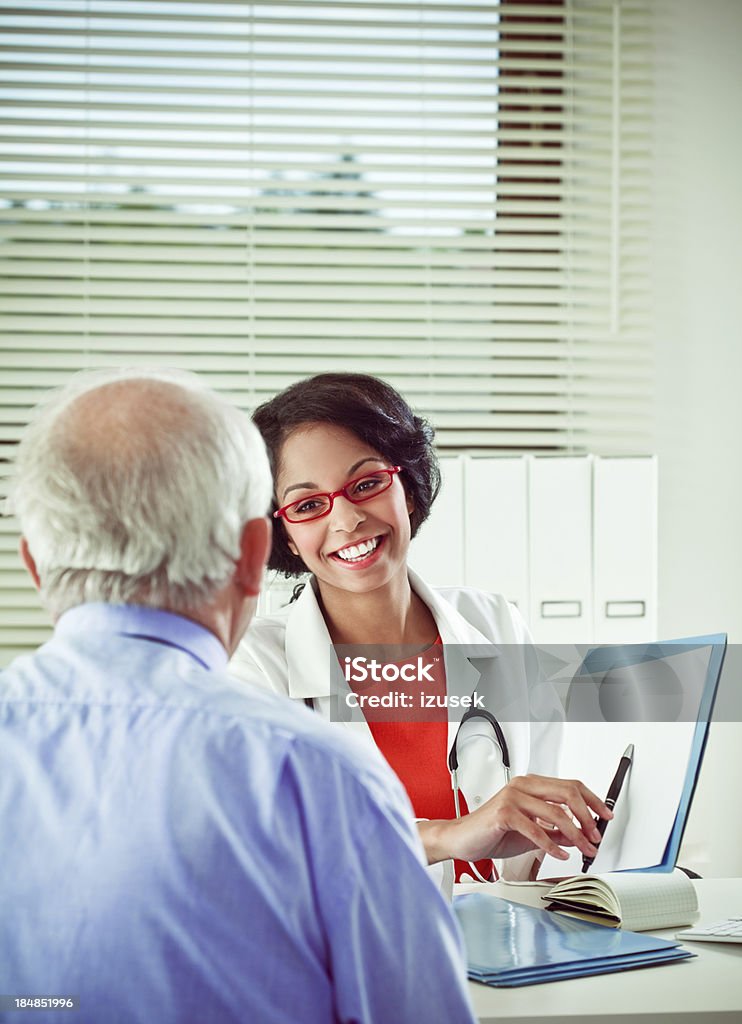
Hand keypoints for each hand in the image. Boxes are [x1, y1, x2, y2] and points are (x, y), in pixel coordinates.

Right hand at [419, 774, 612, 865]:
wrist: (463, 839)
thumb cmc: (493, 832)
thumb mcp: (533, 832)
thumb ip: (556, 831)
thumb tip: (580, 835)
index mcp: (531, 785)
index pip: (571, 786)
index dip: (593, 800)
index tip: (606, 816)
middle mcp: (523, 786)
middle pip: (568, 793)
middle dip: (588, 817)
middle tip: (596, 836)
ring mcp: (513, 797)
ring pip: (556, 812)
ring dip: (576, 834)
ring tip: (584, 849)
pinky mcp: (504, 813)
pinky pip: (536, 829)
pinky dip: (552, 845)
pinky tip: (560, 855)